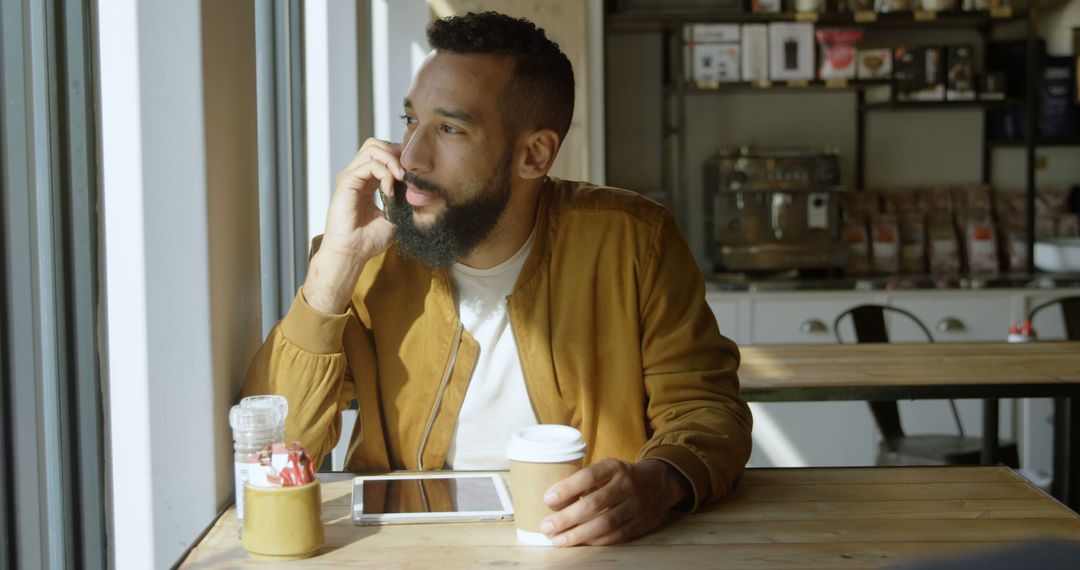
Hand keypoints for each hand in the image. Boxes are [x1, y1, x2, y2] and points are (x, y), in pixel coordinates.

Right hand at [303, 138, 402, 313]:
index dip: (400, 157)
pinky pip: (368, 165)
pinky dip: (383, 173)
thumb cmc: (369, 240)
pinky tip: (389, 190)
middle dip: (395, 152)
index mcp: (368, 182)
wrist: (352, 253)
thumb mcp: (394, 217)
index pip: (383, 154)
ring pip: (372, 148)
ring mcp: (351, 177)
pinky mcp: (346, 182)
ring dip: (391, 160)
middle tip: (407, 171)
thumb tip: (421, 192)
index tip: (414, 171)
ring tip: (401, 177)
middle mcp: (358, 176)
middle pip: (376, 144)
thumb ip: (403, 201)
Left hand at [539, 458, 689, 546]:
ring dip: (579, 534)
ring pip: (605, 523)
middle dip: (568, 518)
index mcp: (614, 467)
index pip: (588, 476)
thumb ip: (586, 481)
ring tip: (559, 540)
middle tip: (547, 527)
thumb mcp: (607, 468)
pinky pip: (616, 535)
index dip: (567, 488)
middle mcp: (626, 485)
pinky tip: (581, 543)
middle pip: (594, 503)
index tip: (548, 499)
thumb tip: (556, 499)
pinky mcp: (641, 523)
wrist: (659, 484)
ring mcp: (636, 505)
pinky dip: (596, 541)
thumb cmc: (622, 476)